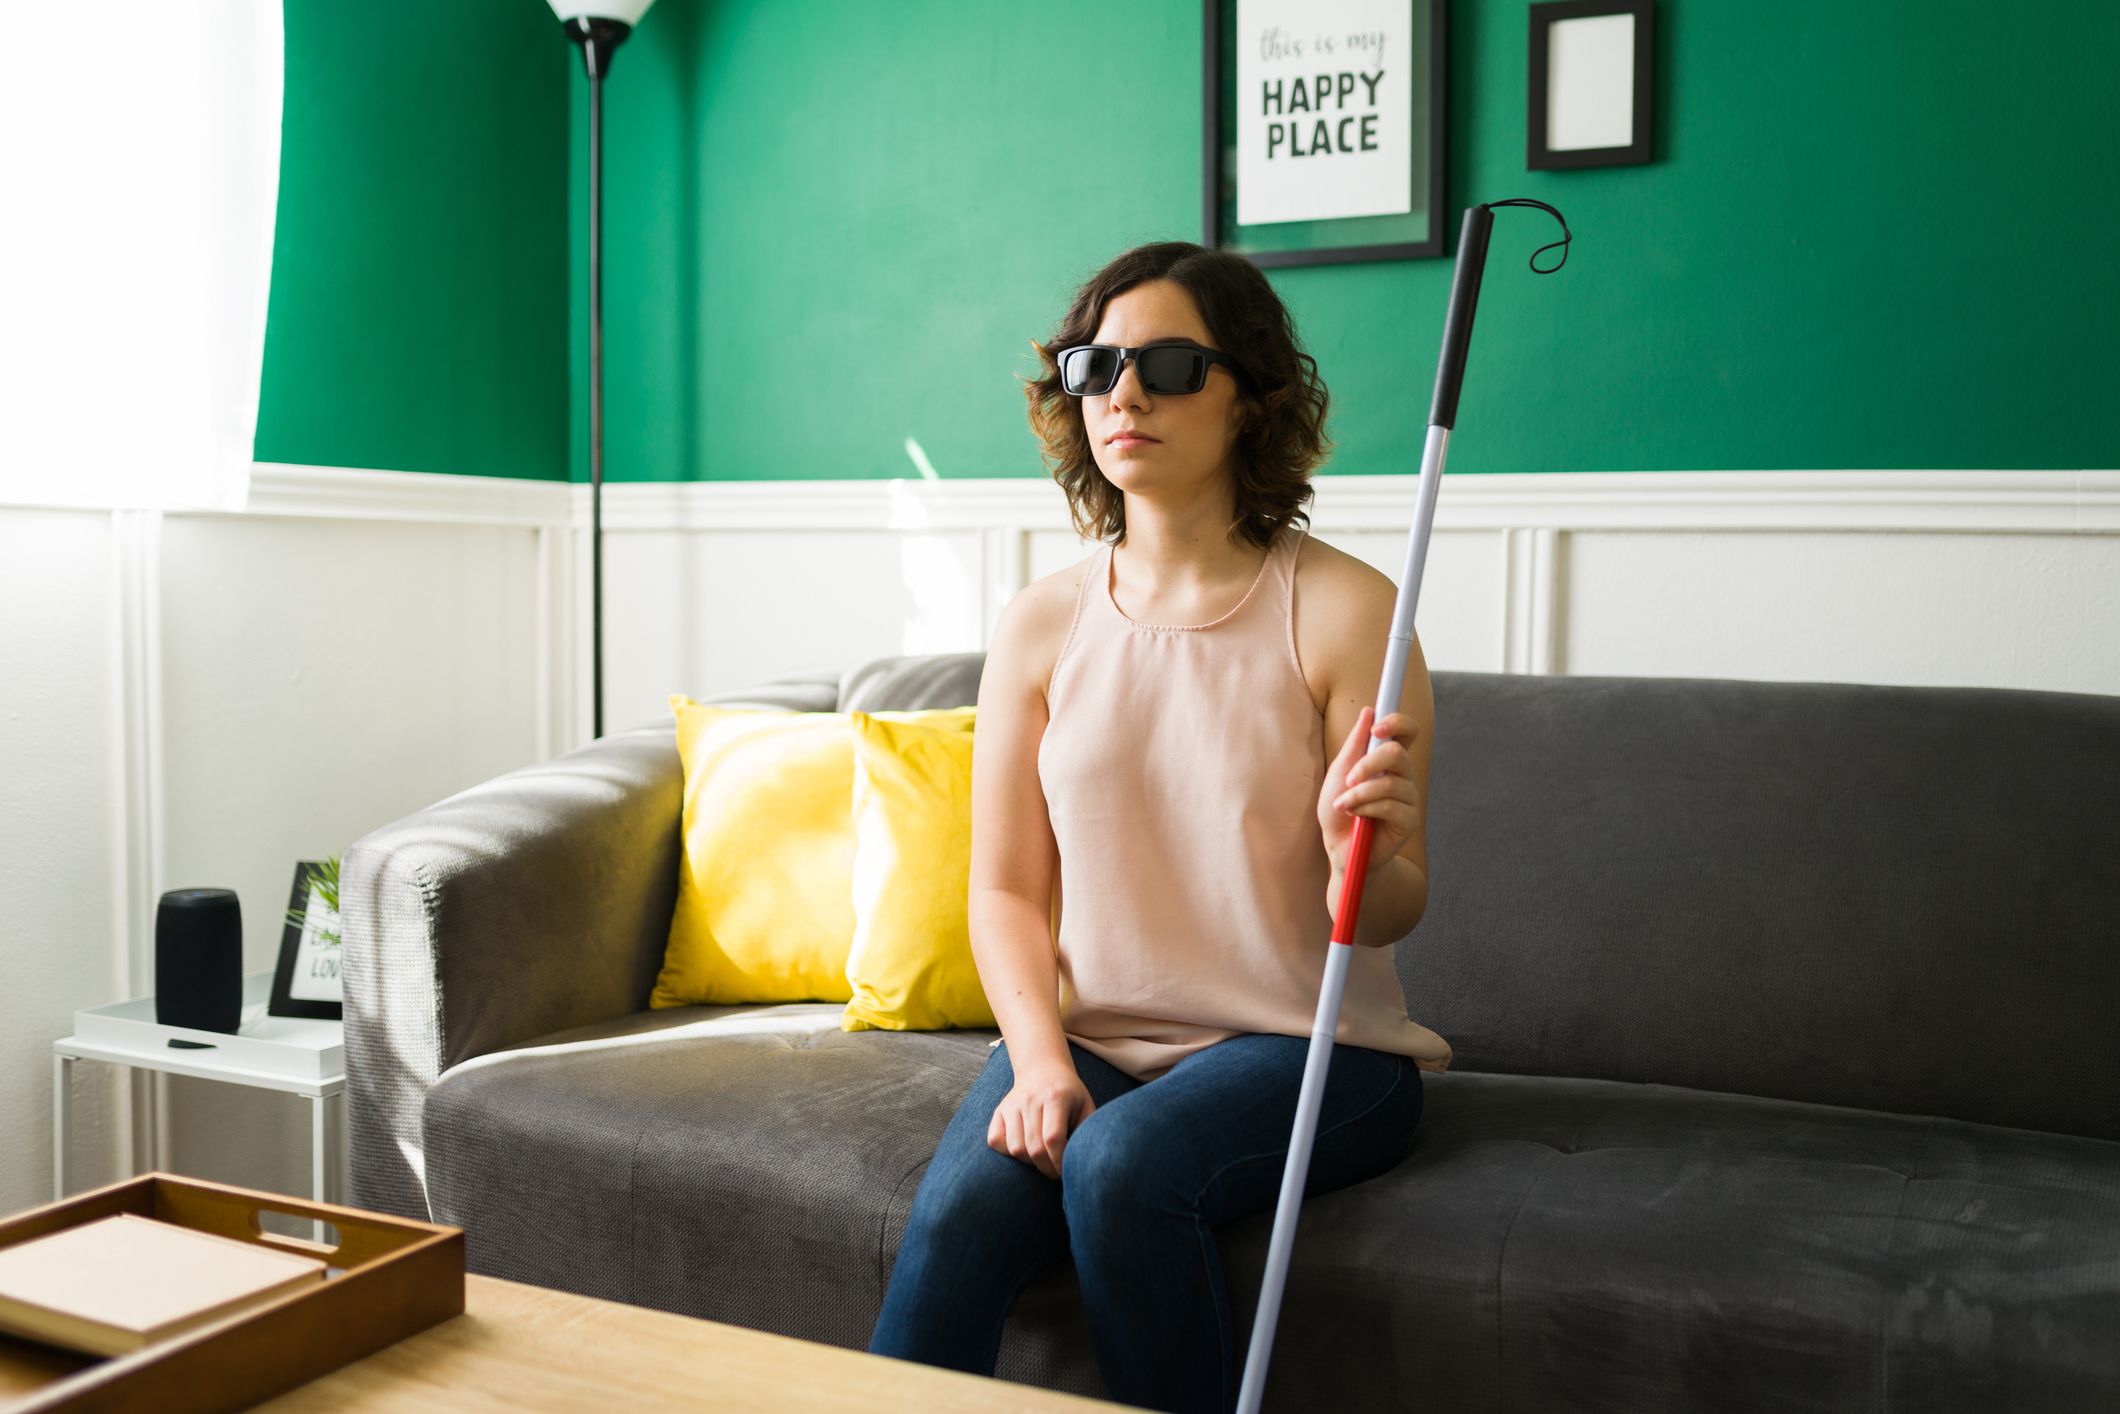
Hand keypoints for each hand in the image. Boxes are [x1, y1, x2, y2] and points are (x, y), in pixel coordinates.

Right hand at [988, 1064, 1095, 1179]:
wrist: (1043, 1069)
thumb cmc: (1069, 1094)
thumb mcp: (1086, 1106)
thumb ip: (1087, 1131)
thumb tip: (1083, 1161)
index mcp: (1055, 1097)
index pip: (1053, 1138)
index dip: (1059, 1161)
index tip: (1066, 1173)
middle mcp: (1030, 1100)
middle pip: (1034, 1148)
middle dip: (1047, 1168)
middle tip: (1056, 1173)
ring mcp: (1012, 1105)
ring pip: (1015, 1148)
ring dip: (1029, 1163)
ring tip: (1042, 1160)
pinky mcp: (999, 1111)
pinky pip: (995, 1141)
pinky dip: (1007, 1153)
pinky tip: (1023, 1150)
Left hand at [1317, 705, 1422, 875]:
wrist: (1339, 849)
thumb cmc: (1338, 811)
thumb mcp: (1339, 773)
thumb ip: (1355, 744)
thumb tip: (1368, 711)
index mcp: (1387, 761)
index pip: (1407, 732)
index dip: (1397, 722)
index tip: (1377, 727)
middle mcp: (1403, 776)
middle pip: (1398, 753)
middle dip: (1368, 764)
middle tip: (1349, 778)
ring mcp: (1409, 798)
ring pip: (1390, 782)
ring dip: (1359, 793)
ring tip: (1344, 805)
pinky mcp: (1409, 820)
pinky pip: (1390, 805)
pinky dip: (1365, 809)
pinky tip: (1355, 818)